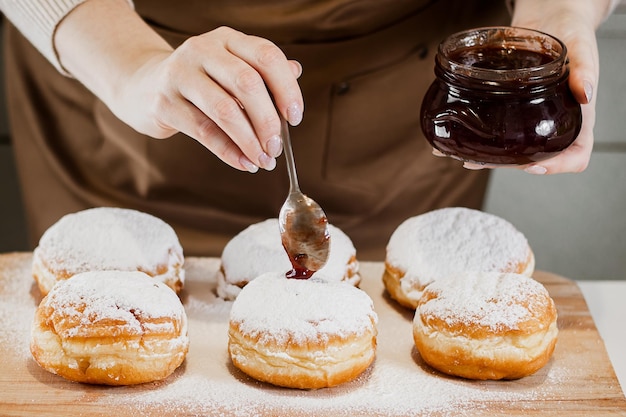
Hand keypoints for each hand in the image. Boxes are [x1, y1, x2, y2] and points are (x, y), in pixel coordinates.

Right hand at [55, 0, 303, 172]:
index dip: (287, 88)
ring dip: (250, 141)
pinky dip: (229, 152)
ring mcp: (180, 74)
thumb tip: (296, 72)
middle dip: (268, 121)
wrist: (143, 86)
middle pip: (247, 83)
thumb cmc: (199, 82)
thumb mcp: (229, 69)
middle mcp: (203, 50)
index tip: (295, 117)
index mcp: (227, 39)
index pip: (267, 56)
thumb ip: (261, 71)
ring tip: (263, 160)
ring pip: (225, 110)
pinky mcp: (165, 103)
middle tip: (276, 147)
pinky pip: (204, 131)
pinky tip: (244, 163)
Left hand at [457, 0, 608, 173]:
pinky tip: (454, 139)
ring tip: (461, 156)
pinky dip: (474, 137)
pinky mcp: (509, 109)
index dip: (556, 165)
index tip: (532, 165)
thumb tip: (586, 91)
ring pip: (511, 148)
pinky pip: (495, 129)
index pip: (575, 155)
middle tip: (479, 161)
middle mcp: (551, 123)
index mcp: (576, 118)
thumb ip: (585, 70)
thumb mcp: (583, 47)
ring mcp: (529, 119)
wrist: (550, 17)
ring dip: (486, 156)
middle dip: (507, 164)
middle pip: (534, 157)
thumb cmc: (573, 32)